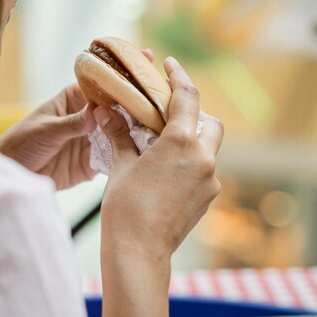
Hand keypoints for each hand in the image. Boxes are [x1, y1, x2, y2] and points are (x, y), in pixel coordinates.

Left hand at [0, 49, 155, 189]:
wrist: (11, 176)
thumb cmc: (20, 144)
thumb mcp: (46, 130)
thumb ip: (73, 123)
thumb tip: (98, 113)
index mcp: (74, 100)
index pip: (103, 83)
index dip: (124, 73)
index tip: (144, 59)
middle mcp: (87, 118)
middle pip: (118, 107)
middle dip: (139, 99)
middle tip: (166, 92)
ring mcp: (91, 141)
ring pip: (121, 132)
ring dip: (139, 129)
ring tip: (164, 123)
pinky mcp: (92, 164)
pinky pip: (114, 158)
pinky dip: (129, 156)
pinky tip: (148, 153)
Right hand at [96, 56, 223, 260]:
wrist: (138, 252)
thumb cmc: (125, 207)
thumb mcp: (121, 165)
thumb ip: (120, 135)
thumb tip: (106, 113)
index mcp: (182, 143)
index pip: (188, 97)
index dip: (179, 76)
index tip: (170, 64)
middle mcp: (204, 159)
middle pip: (210, 122)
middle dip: (194, 114)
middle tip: (168, 116)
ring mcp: (210, 181)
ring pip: (210, 148)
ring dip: (194, 140)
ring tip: (164, 146)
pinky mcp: (208, 199)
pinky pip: (205, 171)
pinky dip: (192, 163)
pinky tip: (167, 172)